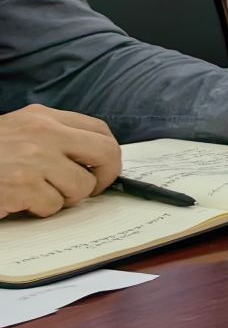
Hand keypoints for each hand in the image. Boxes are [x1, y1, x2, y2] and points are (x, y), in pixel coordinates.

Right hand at [0, 106, 120, 216]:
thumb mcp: (19, 131)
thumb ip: (53, 137)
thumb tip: (94, 159)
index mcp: (43, 117)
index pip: (99, 131)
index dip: (108, 154)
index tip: (101, 170)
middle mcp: (43, 133)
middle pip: (105, 154)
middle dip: (103, 177)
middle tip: (89, 190)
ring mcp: (33, 159)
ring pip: (80, 187)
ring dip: (63, 198)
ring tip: (38, 194)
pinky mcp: (21, 186)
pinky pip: (53, 206)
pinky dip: (39, 210)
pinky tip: (19, 201)